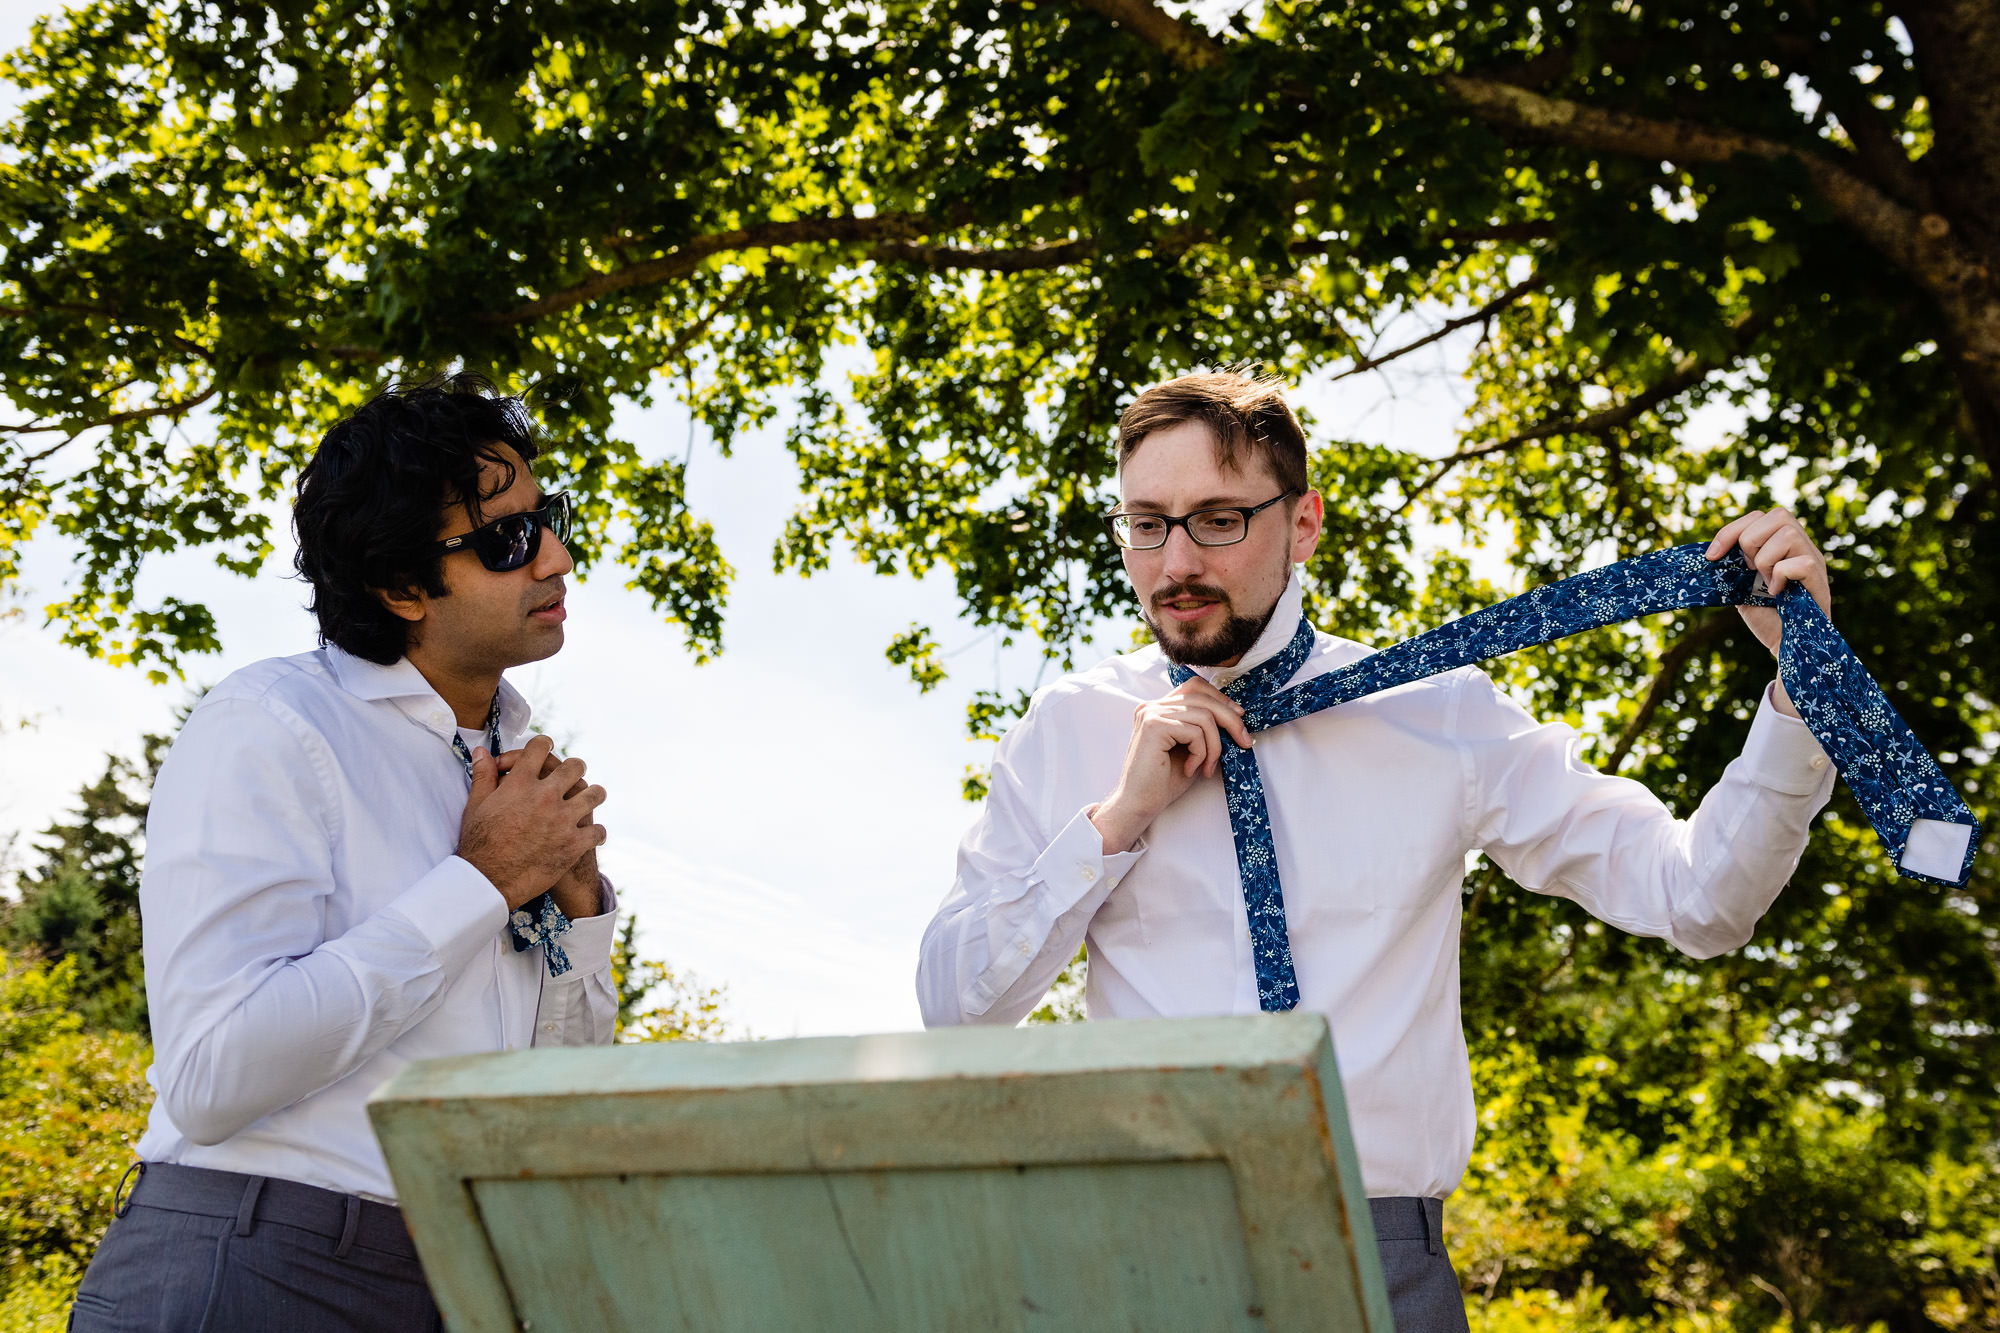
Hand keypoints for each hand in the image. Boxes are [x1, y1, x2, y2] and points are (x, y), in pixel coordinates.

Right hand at [458, 734, 606, 908]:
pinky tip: (589, 834)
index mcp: (521, 782)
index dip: (543, 744)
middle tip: (570, 775)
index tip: (545, 749)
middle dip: (573, 768)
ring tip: (587, 800)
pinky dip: (595, 833)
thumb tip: (482, 751)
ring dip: (592, 796)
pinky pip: (598, 831)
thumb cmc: (478, 843)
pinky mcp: (574, 844)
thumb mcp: (476, 805)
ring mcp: (563, 819)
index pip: (541, 747)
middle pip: (574, 766)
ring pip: (595, 793)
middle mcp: (545, 796)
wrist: (488, 881)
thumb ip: (483, 775)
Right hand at [1090, 677, 1253, 854]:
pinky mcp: (1153, 727)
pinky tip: (1191, 768)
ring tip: (1207, 767)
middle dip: (1231, 721)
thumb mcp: (1191, 748)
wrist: (1139, 804)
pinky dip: (1201, 753)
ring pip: (1204, 717)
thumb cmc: (1164, 781)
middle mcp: (1152, 706)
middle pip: (1203, 698)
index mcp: (1159, 708)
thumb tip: (1237, 717)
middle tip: (1244, 743)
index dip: (1220, 699)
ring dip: (1214, 746)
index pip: (1195, 686)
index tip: (1238, 718)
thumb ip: (1205, 729)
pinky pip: (1195, 732)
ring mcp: (1151, 714)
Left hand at [1705, 507, 1833, 716]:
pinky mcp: (1820, 580)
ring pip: (1789, 534)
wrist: (1786, 644)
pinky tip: (1777, 593)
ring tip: (1765, 581)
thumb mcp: (1741, 584)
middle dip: (1751, 541)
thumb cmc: (1766, 615)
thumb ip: (1733, 564)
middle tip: (1749, 569)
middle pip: (1778, 514)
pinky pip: (1801, 562)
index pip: (1759, 516)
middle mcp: (1802, 546)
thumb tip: (1710, 552)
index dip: (1731, 530)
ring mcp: (1814, 561)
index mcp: (1782, 543)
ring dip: (1767, 560)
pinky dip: (1781, 576)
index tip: (1711, 556)